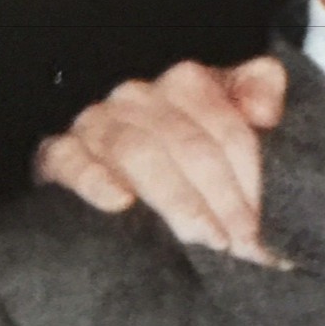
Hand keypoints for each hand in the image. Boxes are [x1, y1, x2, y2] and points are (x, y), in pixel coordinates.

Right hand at [33, 57, 286, 263]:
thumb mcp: (230, 112)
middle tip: (240, 243)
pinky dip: (97, 180)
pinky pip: (72, 160)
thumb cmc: (187, 139)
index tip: (262, 223)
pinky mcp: (60, 151)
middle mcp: (141, 97)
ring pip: (141, 154)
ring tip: (203, 238)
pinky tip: (121, 203)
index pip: (228, 129)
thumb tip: (264, 112)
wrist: (112, 158)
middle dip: (222, 199)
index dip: (250, 178)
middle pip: (190, 145)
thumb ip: (258, 92)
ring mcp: (98, 123)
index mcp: (188, 83)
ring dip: (178, 200)